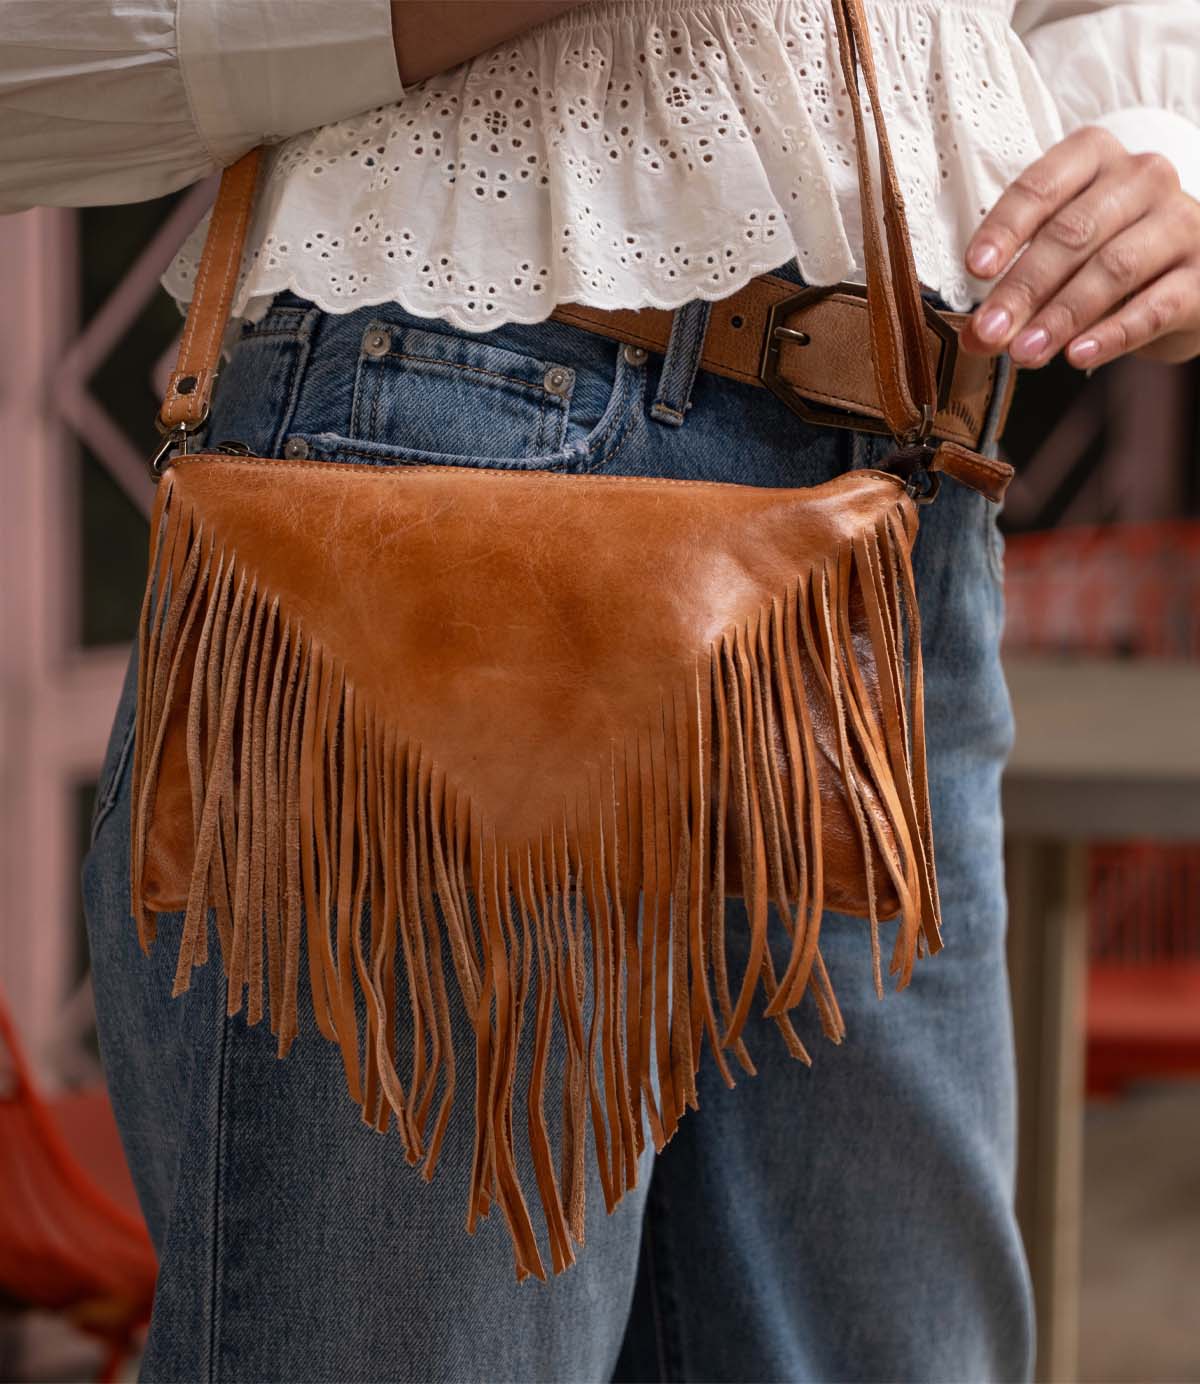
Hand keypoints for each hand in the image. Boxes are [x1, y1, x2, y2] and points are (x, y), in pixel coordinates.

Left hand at [960, 125, 1199, 368]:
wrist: (1185, 274)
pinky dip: (1112, 334)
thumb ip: (1016, 289)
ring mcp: (1179, 223)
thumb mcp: (1059, 258)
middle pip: (1073, 233)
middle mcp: (1143, 178)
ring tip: (1023, 353)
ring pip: (1113, 268)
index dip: (1006, 228)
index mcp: (1096, 159)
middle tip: (990, 331)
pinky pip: (1154, 307)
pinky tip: (1077, 355)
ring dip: (1062, 315)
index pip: (1042, 185)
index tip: (976, 269)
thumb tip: (975, 337)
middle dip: (1025, 287)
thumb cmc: (1108, 253)